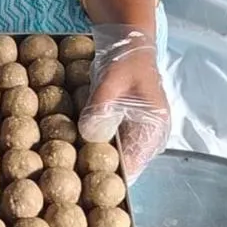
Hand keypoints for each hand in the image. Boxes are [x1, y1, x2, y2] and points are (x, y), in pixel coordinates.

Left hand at [78, 24, 169, 181]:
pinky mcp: (128, 125)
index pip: (133, 162)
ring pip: (118, 154)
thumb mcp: (111, 80)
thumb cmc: (125, 60)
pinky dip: (97, 145)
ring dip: (98, 158)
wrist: (130, 43)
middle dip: (101, 170)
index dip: (110, 174)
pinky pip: (113, 143)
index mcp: (154, 127)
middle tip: (73, 176)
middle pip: (125, 163)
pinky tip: (77, 147)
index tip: (87, 183)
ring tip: (72, 165)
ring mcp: (140, 132)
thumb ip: (100, 106)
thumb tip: (88, 133)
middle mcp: (151, 135)